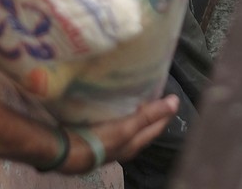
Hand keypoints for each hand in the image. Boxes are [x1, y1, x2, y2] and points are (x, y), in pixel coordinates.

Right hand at [61, 96, 178, 172]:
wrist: (66, 151)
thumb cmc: (100, 140)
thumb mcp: (127, 127)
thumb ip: (149, 116)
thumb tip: (175, 102)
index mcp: (136, 143)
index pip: (157, 126)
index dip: (165, 112)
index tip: (170, 94)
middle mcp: (126, 145)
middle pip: (144, 126)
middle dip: (151, 111)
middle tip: (154, 90)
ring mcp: (111, 141)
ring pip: (129, 124)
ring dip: (134, 111)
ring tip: (135, 94)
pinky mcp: (98, 136)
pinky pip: (114, 122)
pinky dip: (119, 113)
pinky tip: (114, 104)